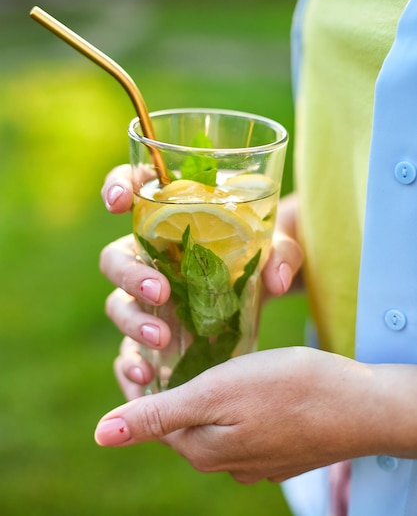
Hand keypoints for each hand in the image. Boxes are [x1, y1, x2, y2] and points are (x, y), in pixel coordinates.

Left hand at [94, 346, 390, 483]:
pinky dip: (226, 400)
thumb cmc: (287, 390)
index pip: (150, 419)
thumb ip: (159, 415)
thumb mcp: (215, 394)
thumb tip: (101, 434)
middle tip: (160, 347)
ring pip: (210, 422)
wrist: (359, 407)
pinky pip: (237, 424)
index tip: (130, 351)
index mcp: (201, 448)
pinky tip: (235, 378)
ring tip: (196, 356)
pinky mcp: (277, 448)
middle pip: (179, 422)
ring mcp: (253, 458)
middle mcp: (223, 461)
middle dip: (165, 387)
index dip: (137, 384)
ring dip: (196, 393)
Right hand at [100, 165, 303, 395]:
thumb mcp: (280, 247)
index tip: (119, 201)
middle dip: (130, 274)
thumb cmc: (265, 253)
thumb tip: (275, 280)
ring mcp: (147, 298)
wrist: (266, 291)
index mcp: (171, 219)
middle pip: (116, 258)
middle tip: (161, 291)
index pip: (133, 190)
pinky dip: (128, 365)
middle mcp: (150, 257)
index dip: (116, 187)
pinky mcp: (153, 334)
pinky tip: (144, 380)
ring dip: (131, 321)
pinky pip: (127, 351)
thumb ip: (282, 254)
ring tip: (162, 338)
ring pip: (117, 304)